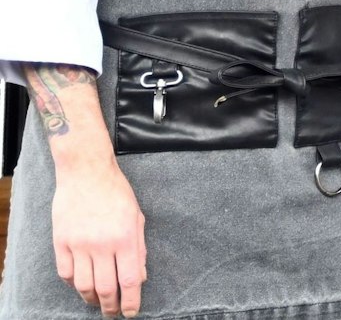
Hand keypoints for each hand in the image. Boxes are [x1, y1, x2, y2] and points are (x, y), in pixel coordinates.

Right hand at [51, 152, 146, 316]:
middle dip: (110, 307)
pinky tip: (81, 285)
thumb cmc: (117, 193)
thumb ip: (139, 249)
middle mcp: (102, 244)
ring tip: (98, 302)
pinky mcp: (61, 242)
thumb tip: (139, 277)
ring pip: (83, 285)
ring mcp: (79, 244)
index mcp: (126, 238)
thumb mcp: (137, 217)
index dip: (131, 301)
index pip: (129, 280)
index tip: (131, 313)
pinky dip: (73, 284)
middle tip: (113, 314)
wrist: (86, 173)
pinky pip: (65, 273)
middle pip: (105, 288)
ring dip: (91, 299)